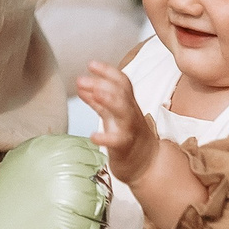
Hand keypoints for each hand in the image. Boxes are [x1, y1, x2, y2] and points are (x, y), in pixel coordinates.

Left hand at [76, 61, 160, 183]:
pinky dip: (105, 137)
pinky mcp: (126, 147)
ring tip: (94, 94)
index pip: (122, 82)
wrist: (147, 164)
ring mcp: (130, 129)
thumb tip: (81, 85)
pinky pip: (118, 140)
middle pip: (122, 93)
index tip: (90, 64)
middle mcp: (130, 113)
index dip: (108, 71)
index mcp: (127, 104)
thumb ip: (98, 101)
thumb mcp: (113, 115)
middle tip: (81, 80)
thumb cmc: (128, 137)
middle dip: (103, 83)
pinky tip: (93, 136)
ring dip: (109, 101)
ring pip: (124, 112)